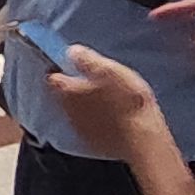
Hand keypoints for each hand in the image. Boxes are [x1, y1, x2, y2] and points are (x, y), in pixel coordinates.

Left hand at [41, 45, 174, 170]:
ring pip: (74, 112)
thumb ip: (88, 60)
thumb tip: (72, 51)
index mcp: (69, 91)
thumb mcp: (110, 71)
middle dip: (73, 88)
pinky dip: (93, 122)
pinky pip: (87, 128)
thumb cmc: (127, 101)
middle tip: (92, 82)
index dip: (60, 69)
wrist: (141, 139)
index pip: (53, 77)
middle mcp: (67, 111)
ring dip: (83, 105)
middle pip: (62, 95)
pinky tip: (109, 119)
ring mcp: (78, 129)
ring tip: (104, 100)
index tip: (71, 65)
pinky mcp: (91, 143)